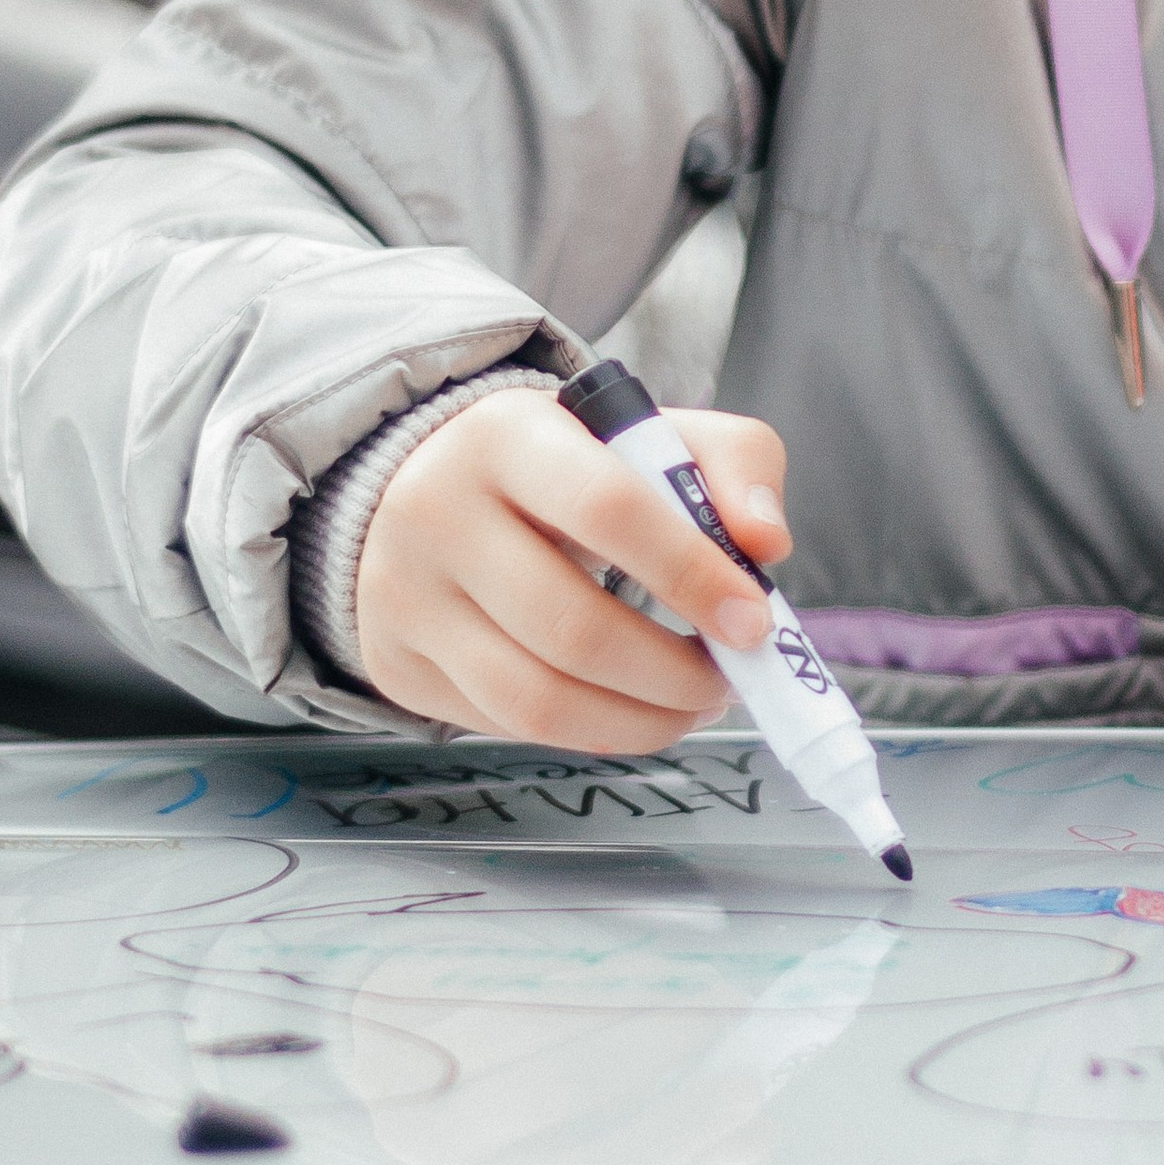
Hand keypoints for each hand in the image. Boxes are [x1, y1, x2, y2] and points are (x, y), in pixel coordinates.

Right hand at [353, 388, 789, 750]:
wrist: (428, 480)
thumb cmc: (563, 463)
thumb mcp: (651, 432)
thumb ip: (733, 466)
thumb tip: (767, 546)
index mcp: (505, 435)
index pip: (608, 510)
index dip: (692, 575)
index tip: (754, 620)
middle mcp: (435, 513)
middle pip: (572, 627)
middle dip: (675, 673)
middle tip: (729, 678)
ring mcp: (403, 596)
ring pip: (537, 699)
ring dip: (639, 722)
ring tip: (691, 705)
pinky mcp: (396, 663)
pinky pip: (505, 726)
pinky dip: (587, 732)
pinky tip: (628, 708)